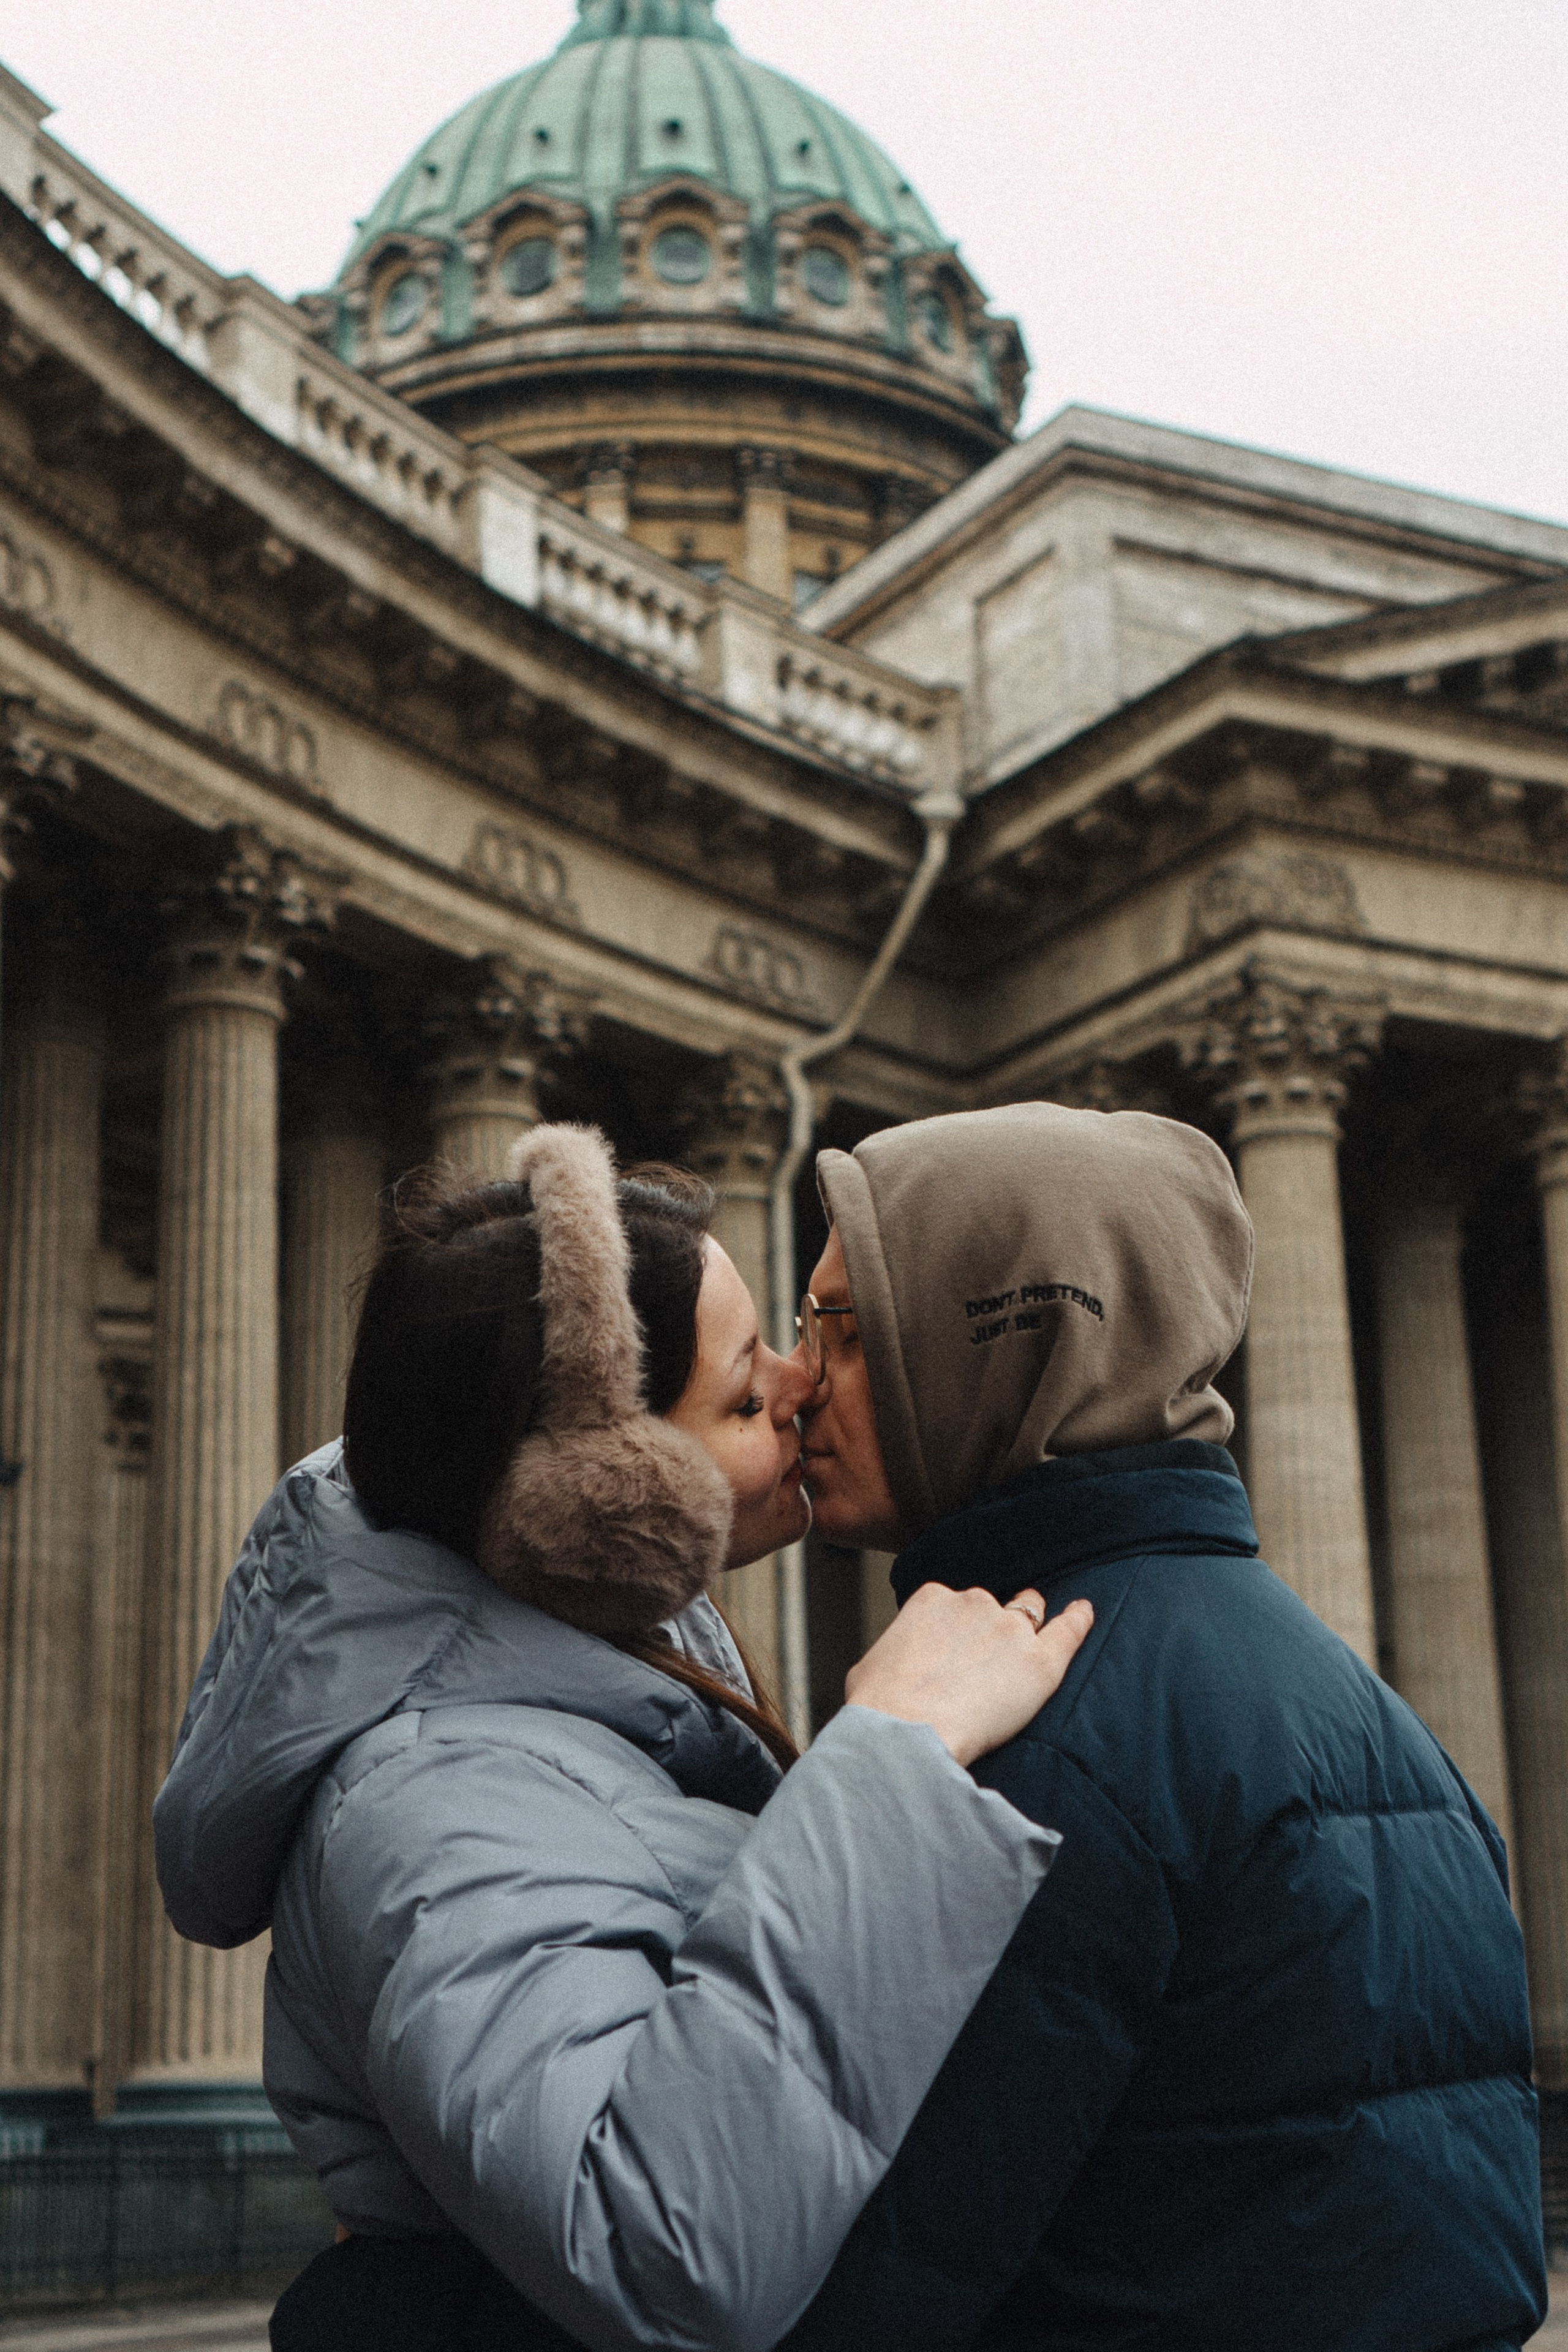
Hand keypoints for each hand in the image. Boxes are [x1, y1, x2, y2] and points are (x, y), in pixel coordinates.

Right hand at [845, 1585, 1093, 1766]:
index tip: (954, 1657)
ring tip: (1023, 1660)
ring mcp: (1009, 1628)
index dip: (957, 1633)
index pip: (954, 1607)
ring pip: (1028, 1616)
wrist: (905, 1734)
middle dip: (991, 1631)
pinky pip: (1068, 1630)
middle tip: (985, 1666)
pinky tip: (1084, 1613)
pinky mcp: (1039, 1661)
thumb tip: (897, 1670)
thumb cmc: (879, 1709)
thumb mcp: (872, 1667)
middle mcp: (973, 1602)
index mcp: (932, 1599)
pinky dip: (1078, 1620)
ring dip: (1026, 1633)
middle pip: (993, 1608)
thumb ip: (898, 1653)